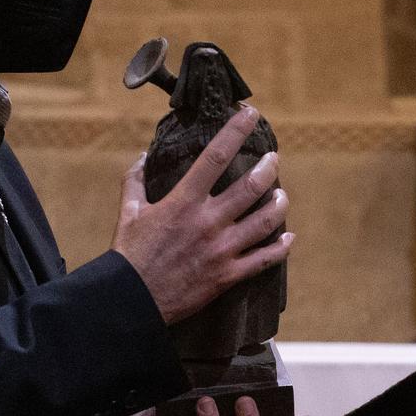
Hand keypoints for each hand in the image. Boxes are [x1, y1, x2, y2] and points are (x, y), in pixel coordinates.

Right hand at [111, 105, 292, 324]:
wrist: (133, 300)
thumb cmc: (129, 255)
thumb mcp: (127, 212)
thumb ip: (135, 181)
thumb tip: (142, 157)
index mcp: (183, 202)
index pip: (216, 157)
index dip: (236, 131)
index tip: (250, 114)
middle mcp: (208, 222)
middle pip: (251, 186)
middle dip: (268, 167)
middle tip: (273, 159)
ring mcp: (222, 250)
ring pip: (265, 221)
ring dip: (279, 204)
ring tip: (282, 195)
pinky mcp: (228, 276)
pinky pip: (264, 260)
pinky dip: (281, 248)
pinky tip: (288, 238)